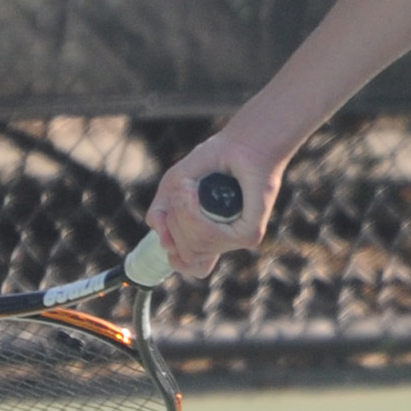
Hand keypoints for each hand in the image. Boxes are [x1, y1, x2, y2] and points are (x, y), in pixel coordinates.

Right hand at [146, 136, 276, 280]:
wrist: (242, 143)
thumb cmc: (212, 162)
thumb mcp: (173, 187)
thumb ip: (161, 216)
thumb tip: (165, 244)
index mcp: (210, 236)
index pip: (191, 266)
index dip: (175, 255)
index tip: (171, 230)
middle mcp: (225, 241)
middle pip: (185, 256)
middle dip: (173, 225)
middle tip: (183, 191)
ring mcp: (237, 239)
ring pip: (194, 247)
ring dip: (182, 214)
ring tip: (188, 187)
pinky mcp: (249, 234)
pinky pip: (208, 237)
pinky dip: (192, 214)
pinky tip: (193, 191)